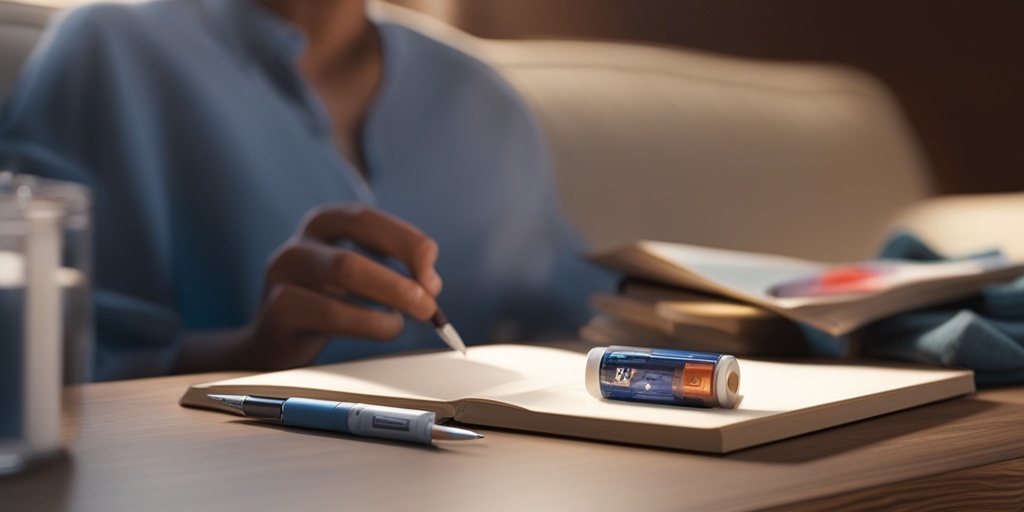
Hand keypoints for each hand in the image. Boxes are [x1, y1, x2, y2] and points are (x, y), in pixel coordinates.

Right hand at [175, 204, 441, 372]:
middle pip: (353, 250)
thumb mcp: (360, 277)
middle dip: (399, 278)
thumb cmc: (325, 303)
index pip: (366, 218)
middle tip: (429, 304)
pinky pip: (329, 314)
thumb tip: (430, 283)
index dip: (405, 241)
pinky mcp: (277, 311)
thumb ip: (394, 270)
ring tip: (411, 317)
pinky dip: (368, 322)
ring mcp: (282, 276)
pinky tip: (386, 327)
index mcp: (323, 225)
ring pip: (342, 273)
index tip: (430, 271)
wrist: (276, 341)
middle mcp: (299, 244)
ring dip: (389, 298)